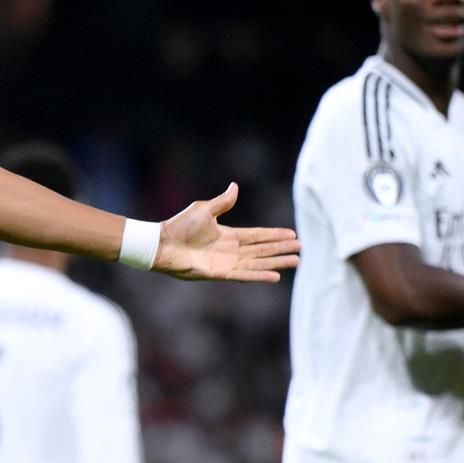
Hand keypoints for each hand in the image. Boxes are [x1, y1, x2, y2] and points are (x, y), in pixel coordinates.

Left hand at [151, 184, 301, 282]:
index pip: (258, 235)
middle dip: (282, 248)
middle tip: (301, 248)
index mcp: (228, 235)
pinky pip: (244, 275)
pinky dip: (259, 275)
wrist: (162, 243)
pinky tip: (275, 276)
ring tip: (296, 261)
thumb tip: (235, 187)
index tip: (292, 234)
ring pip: (258, 263)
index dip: (275, 235)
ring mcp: (226, 263)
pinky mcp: (220, 273)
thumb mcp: (204, 210)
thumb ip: (223, 202)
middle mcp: (231, 250)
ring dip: (277, 262)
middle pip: (263, 250)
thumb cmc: (179, 226)